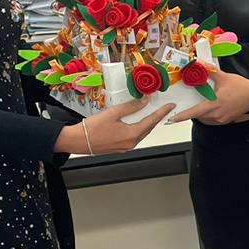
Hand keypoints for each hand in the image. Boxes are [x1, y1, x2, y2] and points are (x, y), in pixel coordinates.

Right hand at [54, 102, 174, 155]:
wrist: (78, 141)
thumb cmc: (92, 129)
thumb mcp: (113, 113)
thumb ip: (130, 106)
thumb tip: (143, 101)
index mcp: (131, 135)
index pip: (152, 121)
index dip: (162, 112)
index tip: (170, 107)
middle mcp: (131, 143)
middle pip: (148, 128)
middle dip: (155, 117)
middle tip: (162, 108)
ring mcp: (125, 147)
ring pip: (141, 132)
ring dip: (146, 122)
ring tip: (150, 112)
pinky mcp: (120, 147)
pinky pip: (133, 136)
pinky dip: (137, 127)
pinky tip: (135, 121)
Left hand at [167, 66, 248, 125]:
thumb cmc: (242, 88)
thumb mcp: (224, 77)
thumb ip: (210, 70)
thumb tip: (199, 64)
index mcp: (214, 104)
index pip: (194, 112)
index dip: (182, 116)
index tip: (172, 118)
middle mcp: (217, 114)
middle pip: (198, 115)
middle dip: (192, 110)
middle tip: (188, 104)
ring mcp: (221, 119)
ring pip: (205, 118)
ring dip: (201, 111)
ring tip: (204, 102)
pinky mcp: (226, 120)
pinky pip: (212, 119)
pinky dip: (209, 113)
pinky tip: (212, 105)